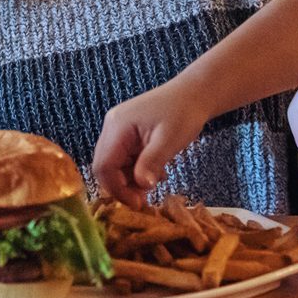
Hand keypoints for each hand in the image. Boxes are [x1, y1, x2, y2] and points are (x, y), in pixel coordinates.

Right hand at [92, 77, 214, 205]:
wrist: (194, 94)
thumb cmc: (184, 112)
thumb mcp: (169, 140)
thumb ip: (152, 162)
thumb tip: (141, 187)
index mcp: (117, 127)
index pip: (103, 166)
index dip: (116, 188)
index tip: (137, 203)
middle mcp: (112, 128)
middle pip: (105, 167)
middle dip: (122, 186)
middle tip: (144, 199)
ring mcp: (118, 130)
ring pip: (114, 165)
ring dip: (130, 180)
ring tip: (154, 183)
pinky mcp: (127, 134)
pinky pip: (124, 159)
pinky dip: (136, 171)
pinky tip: (155, 171)